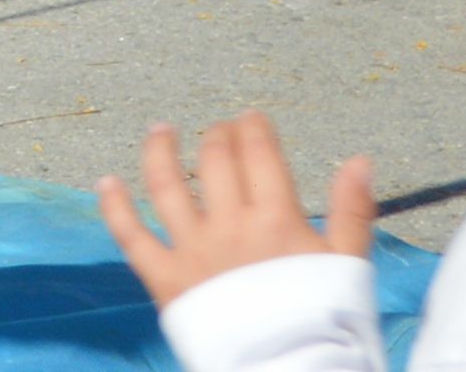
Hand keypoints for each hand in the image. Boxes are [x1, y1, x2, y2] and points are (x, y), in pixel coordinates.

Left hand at [98, 117, 368, 303]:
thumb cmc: (328, 323)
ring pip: (166, 186)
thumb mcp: (349, 265)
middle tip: (219, 128)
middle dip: (217, 137)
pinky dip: (114, 206)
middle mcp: (230, 227)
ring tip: (160, 131)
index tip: (250, 118)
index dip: (252, 129)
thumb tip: (359, 160)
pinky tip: (106, 182)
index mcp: (276, 219)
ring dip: (159, 152)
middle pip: (215, 163)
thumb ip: (352, 210)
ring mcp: (193, 251)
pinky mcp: (165, 279)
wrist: (292, 370)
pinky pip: (130, 235)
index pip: (258, 154)